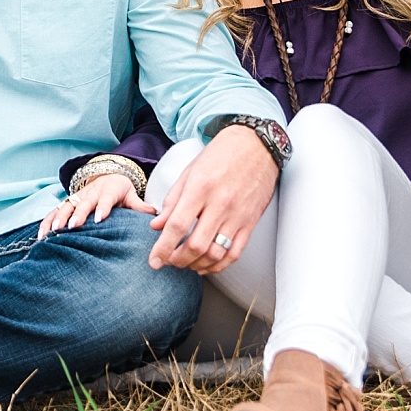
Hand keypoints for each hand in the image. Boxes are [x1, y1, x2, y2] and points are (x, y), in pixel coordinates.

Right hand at [37, 171, 151, 238]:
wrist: (106, 175)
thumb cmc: (120, 190)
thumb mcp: (131, 195)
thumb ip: (140, 205)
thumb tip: (155, 214)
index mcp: (108, 191)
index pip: (105, 199)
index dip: (102, 208)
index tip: (100, 219)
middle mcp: (90, 193)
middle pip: (83, 204)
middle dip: (77, 215)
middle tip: (72, 227)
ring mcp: (76, 197)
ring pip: (65, 207)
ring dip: (58, 219)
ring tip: (53, 232)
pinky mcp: (67, 203)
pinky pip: (54, 212)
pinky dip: (47, 222)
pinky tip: (41, 235)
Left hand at [147, 126, 277, 273]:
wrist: (256, 145)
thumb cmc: (221, 155)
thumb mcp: (190, 172)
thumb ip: (172, 201)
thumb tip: (157, 226)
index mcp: (200, 188)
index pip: (177, 225)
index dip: (163, 248)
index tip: (154, 260)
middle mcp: (220, 204)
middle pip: (196, 245)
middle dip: (178, 260)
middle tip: (168, 261)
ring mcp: (238, 215)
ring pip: (215, 253)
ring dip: (197, 264)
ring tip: (186, 263)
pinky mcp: (250, 222)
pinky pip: (235, 252)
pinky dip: (219, 265)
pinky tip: (207, 264)